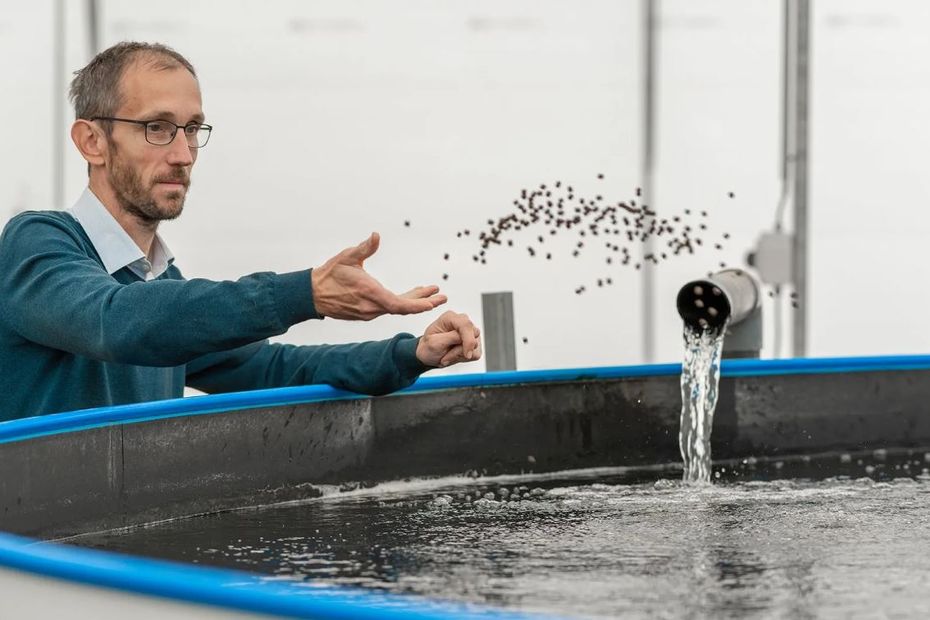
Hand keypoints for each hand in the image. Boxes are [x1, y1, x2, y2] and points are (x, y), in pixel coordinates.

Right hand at [311, 232, 446, 320]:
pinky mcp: (366, 313)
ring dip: (414, 301)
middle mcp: (371, 307)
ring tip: (431, 292)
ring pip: (396, 308)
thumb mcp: (347, 257)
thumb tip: (376, 235)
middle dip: (424, 302)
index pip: (399, 305)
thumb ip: (364, 248)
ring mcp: (368, 312)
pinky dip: (402, 302)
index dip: (418, 304)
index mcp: (370, 293)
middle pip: (403, 308)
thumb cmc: (330, 274)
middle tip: (442, 297)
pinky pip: (388, 308)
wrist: (312, 294)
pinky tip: (412, 296)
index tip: (433, 302)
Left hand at [416, 311, 481, 367]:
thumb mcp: (434, 343)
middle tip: (446, 356)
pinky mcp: (474, 342)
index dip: (468, 340)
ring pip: (475, 346)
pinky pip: (475, 353)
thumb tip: (467, 338)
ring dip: (460, 355)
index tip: (466, 354)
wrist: (429, 355)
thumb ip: (451, 337)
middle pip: (473, 335)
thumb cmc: (429, 347)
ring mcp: (469, 332)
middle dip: (461, 350)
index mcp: (450, 318)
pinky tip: (453, 356)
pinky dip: (463, 358)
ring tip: (446, 356)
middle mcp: (461, 322)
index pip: (466, 325)